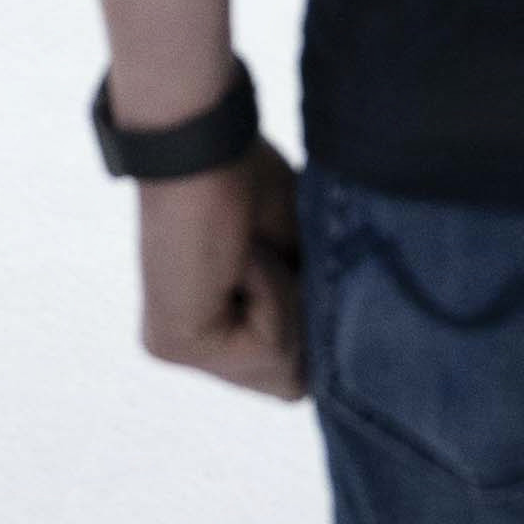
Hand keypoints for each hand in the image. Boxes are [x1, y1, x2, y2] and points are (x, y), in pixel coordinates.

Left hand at [137, 142, 308, 400]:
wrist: (201, 139)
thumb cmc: (245, 178)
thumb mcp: (294, 258)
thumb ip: (311, 306)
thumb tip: (347, 354)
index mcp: (209, 327)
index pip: (288, 370)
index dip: (312, 324)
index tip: (299, 269)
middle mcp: (186, 347)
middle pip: (290, 384)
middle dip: (304, 320)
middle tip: (275, 257)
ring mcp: (176, 350)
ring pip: (286, 370)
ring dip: (288, 298)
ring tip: (253, 248)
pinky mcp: (177, 343)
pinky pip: (266, 345)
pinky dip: (273, 290)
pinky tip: (239, 252)